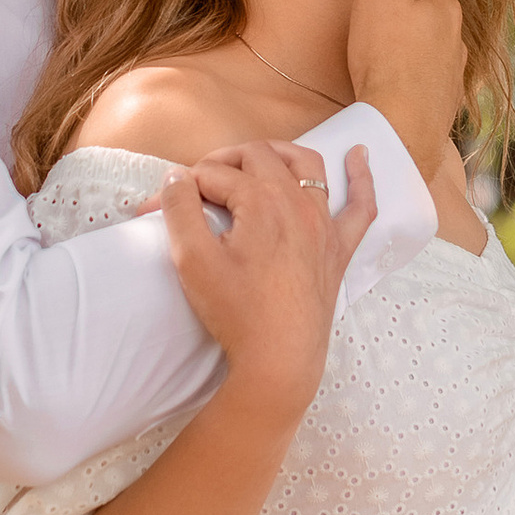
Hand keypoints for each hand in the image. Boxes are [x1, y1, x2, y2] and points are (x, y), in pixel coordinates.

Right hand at [161, 136, 376, 423]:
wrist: (279, 360)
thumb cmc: (236, 312)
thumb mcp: (192, 260)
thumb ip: (180, 210)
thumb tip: (176, 177)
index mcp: (261, 201)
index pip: (213, 174)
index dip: (180, 188)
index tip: (154, 210)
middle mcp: (297, 202)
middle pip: (258, 157)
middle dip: (223, 161)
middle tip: (196, 185)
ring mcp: (324, 224)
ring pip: (306, 166)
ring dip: (278, 154)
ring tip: (254, 157)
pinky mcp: (338, 249)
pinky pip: (360, 206)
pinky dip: (361, 178)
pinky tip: (360, 156)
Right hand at [346, 0, 464, 169]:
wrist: (398, 132)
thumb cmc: (384, 56)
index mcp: (442, 2)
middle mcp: (455, 35)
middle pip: (427, 0)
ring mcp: (451, 72)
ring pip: (430, 38)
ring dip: (411, 30)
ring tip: (384, 31)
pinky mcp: (440, 104)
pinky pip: (425, 72)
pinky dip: (411, 65)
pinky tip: (396, 74)